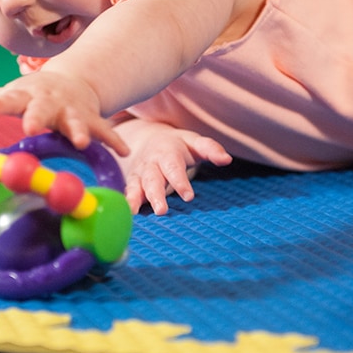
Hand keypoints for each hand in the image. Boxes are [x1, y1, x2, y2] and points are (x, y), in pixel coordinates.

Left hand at [0, 71, 128, 155]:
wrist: (74, 82)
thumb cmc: (36, 94)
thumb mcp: (15, 94)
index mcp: (27, 97)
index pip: (9, 99)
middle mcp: (51, 103)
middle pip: (42, 109)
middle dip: (37, 117)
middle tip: (30, 128)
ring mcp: (73, 111)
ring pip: (76, 122)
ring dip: (79, 131)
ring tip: (81, 143)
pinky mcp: (92, 120)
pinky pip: (105, 132)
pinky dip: (114, 141)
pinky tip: (123, 152)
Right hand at [116, 118, 231, 214]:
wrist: (150, 139)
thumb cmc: (179, 145)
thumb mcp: (195, 142)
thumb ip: (211, 149)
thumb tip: (227, 159)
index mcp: (168, 151)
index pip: (174, 166)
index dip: (180, 181)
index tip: (188, 196)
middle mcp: (151, 161)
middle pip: (153, 178)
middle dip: (156, 194)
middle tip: (161, 211)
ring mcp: (140, 171)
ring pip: (137, 184)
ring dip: (135, 198)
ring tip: (134, 212)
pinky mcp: (132, 181)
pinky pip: (128, 190)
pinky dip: (126, 201)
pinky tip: (126, 212)